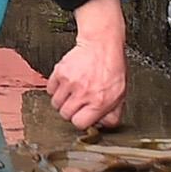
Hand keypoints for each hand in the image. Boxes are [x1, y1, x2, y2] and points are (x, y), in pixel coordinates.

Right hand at [47, 0, 129, 130]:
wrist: (102, 45)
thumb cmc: (112, 68)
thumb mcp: (120, 95)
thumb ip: (112, 114)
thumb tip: (101, 126)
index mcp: (100, 102)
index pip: (79, 123)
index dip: (80, 121)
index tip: (82, 115)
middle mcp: (84, 93)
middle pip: (65, 115)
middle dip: (70, 111)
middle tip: (77, 104)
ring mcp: (70, 82)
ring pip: (55, 103)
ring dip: (62, 101)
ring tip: (71, 93)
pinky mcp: (60, 72)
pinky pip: (50, 89)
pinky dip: (55, 89)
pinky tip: (65, 84)